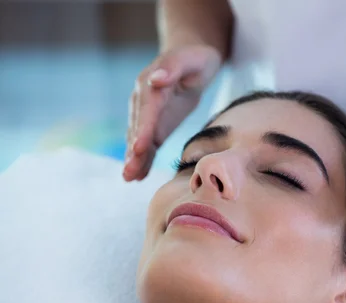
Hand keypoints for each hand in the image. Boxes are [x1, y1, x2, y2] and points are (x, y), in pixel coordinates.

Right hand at [123, 45, 221, 180]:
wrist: (192, 60)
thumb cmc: (195, 58)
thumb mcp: (189, 59)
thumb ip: (172, 68)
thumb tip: (156, 80)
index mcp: (151, 85)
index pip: (147, 110)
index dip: (143, 130)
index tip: (139, 148)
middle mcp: (143, 101)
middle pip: (138, 129)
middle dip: (133, 151)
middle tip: (128, 172)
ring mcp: (147, 115)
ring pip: (140, 139)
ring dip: (134, 159)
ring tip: (128, 178)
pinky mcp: (155, 125)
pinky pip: (148, 144)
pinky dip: (144, 160)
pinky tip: (138, 176)